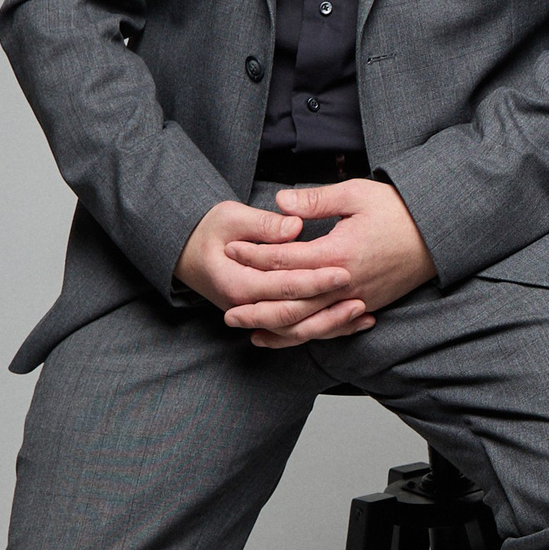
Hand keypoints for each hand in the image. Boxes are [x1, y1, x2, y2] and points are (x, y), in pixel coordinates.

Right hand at [174, 197, 366, 335]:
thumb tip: (293, 227)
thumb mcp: (230, 217)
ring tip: (363, 312)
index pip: (283, 286)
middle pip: (293, 314)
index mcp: (237, 283)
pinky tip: (353, 322)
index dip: (314, 280)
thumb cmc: (208, 230)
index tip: (343, 271)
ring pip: (297, 331)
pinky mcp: (264, 318)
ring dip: (332, 324)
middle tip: (361, 295)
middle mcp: (245, 308)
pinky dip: (326, 329)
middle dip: (329, 306)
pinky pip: (296, 332)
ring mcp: (254, 317)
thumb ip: (263, 224)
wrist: (185, 251)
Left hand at [213, 179, 435, 347]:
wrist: (438, 234)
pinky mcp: (365, 306)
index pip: (285, 260)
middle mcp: (344, 283)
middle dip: (256, 307)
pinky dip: (305, 335)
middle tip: (227, 310)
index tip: (231, 250)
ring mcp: (355, 299)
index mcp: (337, 252)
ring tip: (249, 331)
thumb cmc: (398, 210)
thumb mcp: (356, 194)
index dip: (256, 255)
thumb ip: (315, 200)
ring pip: (308, 323)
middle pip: (291, 303)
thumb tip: (280, 203)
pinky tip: (286, 337)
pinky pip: (329, 329)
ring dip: (276, 329)